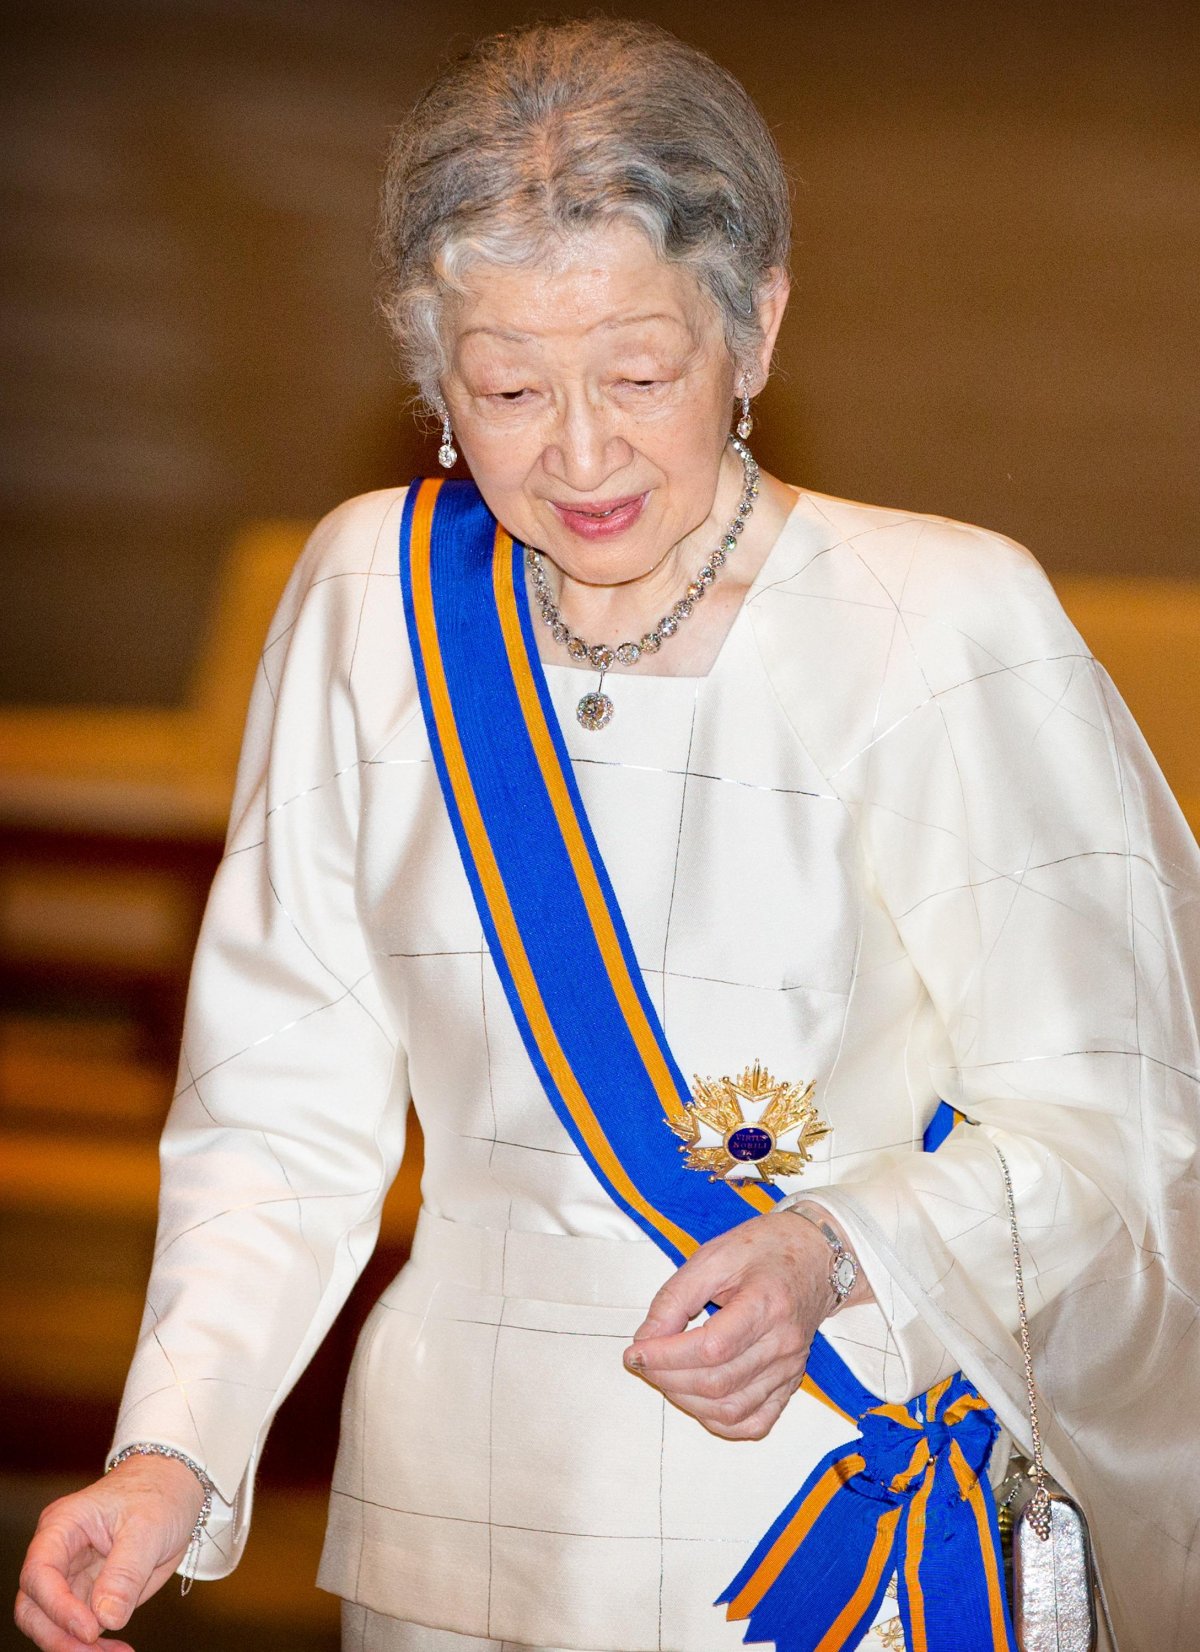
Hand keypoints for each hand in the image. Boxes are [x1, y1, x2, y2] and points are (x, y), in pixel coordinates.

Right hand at [14, 1456, 205, 1650]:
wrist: (176, 1488)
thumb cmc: (158, 1494)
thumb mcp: (149, 1526)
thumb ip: (126, 1571)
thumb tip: (107, 1618)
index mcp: (63, 1525)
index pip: (39, 1572)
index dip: (57, 1606)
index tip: (89, 1629)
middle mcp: (59, 1553)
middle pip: (33, 1606)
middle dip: (58, 1635)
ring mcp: (71, 1576)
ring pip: (52, 1625)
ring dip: (75, 1647)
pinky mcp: (88, 1595)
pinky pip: (79, 1629)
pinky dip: (94, 1646)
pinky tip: (118, 1650)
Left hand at [623, 1205, 871, 1440]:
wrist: (816, 1256)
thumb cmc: (765, 1249)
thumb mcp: (714, 1256)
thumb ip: (676, 1297)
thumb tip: (646, 1339)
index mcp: (767, 1303)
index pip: (711, 1349)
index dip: (667, 1357)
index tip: (636, 1351)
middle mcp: (783, 1343)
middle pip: (718, 1383)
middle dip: (668, 1378)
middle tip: (643, 1361)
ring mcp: (790, 1368)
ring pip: (731, 1409)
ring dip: (687, 1401)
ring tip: (665, 1376)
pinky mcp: (790, 1383)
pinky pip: (755, 1422)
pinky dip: (720, 1421)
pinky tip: (698, 1400)